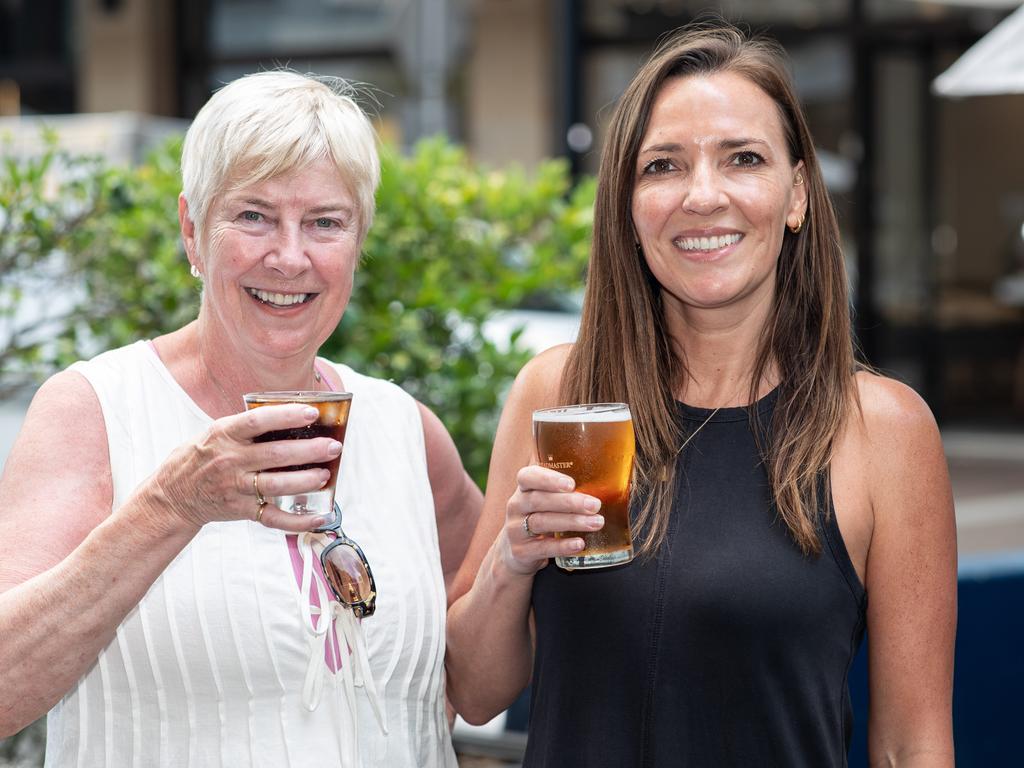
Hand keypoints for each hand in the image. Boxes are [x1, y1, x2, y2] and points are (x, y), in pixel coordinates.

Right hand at [147, 403, 341, 532]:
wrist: (172, 496)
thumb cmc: (201, 457)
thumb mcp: (215, 433)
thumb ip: (246, 427)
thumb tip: (292, 417)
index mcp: (224, 434)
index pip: (257, 421)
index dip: (286, 416)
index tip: (312, 413)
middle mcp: (230, 460)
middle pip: (275, 455)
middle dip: (309, 450)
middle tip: (333, 447)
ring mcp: (235, 488)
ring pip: (277, 486)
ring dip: (305, 481)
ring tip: (325, 475)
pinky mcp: (241, 510)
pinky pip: (274, 518)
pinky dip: (299, 520)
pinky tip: (319, 516)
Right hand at [499, 465, 603, 575]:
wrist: (516, 551)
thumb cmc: (540, 516)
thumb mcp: (546, 500)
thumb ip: (565, 489)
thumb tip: (609, 477)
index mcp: (524, 488)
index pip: (528, 476)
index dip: (548, 479)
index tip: (571, 484)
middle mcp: (516, 506)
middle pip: (539, 500)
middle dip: (569, 502)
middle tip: (595, 505)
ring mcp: (515, 529)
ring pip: (542, 522)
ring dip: (571, 522)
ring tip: (596, 523)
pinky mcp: (521, 551)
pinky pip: (542, 548)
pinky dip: (562, 546)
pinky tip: (580, 544)